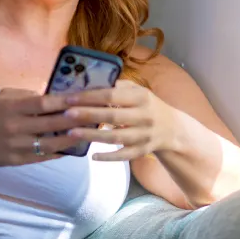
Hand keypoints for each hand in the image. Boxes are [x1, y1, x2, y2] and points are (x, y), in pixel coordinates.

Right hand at [0, 88, 92, 166]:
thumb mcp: (4, 97)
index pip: (42, 103)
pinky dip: (60, 152)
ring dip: (72, 138)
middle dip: (75, 119)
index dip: (64, 101)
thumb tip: (55, 96)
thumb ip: (27, 94)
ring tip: (88, 132)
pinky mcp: (19, 161)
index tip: (83, 98)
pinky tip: (73, 147)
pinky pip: (44, 156)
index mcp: (11, 108)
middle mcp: (15, 127)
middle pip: (51, 123)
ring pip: (52, 143)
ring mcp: (17, 146)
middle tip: (95, 115)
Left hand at [62, 80, 177, 161]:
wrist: (173, 129)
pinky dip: (109, 157)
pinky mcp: (143, 150)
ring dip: (92, 135)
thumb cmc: (147, 106)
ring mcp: (145, 135)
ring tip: (71, 132)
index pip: (112, 95)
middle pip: (112, 116)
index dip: (90, 97)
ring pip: (116, 137)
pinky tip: (92, 156)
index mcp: (142, 98)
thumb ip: (119, 87)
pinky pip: (124, 155)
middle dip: (88, 115)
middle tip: (66, 114)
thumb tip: (91, 81)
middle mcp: (145, 116)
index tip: (70, 98)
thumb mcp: (139, 92)